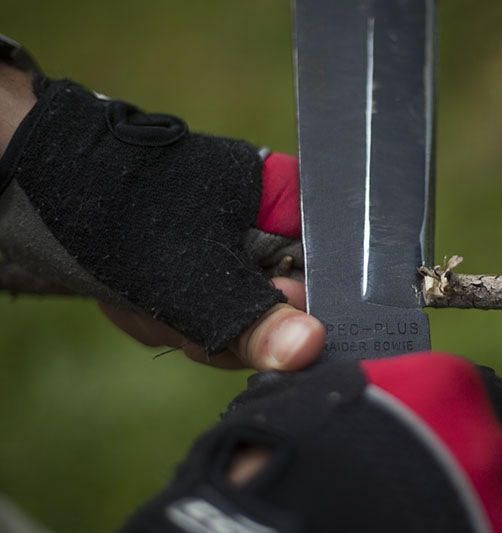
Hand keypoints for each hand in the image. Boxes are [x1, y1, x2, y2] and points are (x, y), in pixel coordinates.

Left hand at [0, 75, 320, 358]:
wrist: (39, 189)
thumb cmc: (120, 208)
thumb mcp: (190, 274)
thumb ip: (252, 317)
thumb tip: (309, 349)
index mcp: (292, 206)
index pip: (330, 279)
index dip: (299, 318)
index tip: (257, 333)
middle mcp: (275, 230)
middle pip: (288, 315)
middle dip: (225, 327)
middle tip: (178, 309)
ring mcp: (242, 255)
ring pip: (244, 329)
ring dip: (189, 327)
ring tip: (149, 292)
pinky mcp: (211, 277)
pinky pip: (211, 328)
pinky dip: (172, 324)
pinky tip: (143, 296)